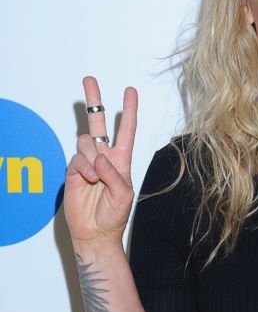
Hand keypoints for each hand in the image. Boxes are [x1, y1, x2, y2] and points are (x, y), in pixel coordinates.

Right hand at [64, 77, 136, 245]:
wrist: (95, 232)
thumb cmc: (114, 215)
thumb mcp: (124, 194)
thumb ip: (114, 173)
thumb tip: (100, 155)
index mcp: (121, 160)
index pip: (126, 130)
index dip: (129, 110)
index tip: (130, 91)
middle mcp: (104, 157)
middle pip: (98, 122)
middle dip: (94, 100)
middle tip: (89, 79)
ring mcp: (87, 162)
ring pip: (85, 142)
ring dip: (91, 158)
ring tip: (95, 179)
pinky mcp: (73, 170)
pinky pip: (76, 158)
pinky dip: (83, 168)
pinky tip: (88, 180)